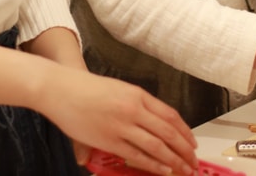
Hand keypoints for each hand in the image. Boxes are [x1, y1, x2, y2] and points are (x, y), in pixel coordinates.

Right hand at [0, 47, 197, 174]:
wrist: (62, 89)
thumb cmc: (87, 89)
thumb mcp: (118, 90)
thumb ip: (135, 108)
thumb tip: (149, 127)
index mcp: (138, 95)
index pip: (170, 115)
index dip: (185, 132)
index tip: (193, 143)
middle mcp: (134, 109)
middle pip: (168, 132)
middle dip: (184, 149)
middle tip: (194, 161)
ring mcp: (122, 125)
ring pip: (157, 146)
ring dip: (174, 160)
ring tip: (184, 169)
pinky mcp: (109, 140)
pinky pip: (138, 155)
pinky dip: (154, 164)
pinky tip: (164, 170)